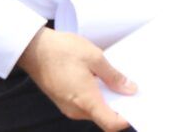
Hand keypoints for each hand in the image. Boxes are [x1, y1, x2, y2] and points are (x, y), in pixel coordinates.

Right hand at [17, 28, 134, 130]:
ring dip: (107, 98)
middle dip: (120, 105)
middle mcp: (76, 109)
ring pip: (95, 110)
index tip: (138, 105)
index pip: (111, 123)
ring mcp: (68, 106)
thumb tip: (130, 89)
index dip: (127, 118)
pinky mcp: (63, 101)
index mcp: (85, 100)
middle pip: (104, 117)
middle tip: (133, 87)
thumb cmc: (62, 51)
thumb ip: (113, 76)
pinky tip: (101, 79)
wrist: (34, 49)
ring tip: (118, 79)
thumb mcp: (95, 58)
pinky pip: (85, 104)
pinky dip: (96, 95)